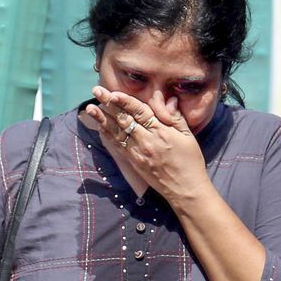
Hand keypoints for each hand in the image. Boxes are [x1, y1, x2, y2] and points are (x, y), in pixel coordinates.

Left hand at [85, 86, 210, 206]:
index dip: (125, 102)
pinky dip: (107, 135)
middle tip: (97, 91)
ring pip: (116, 132)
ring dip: (102, 119)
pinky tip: (99, 126)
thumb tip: (168, 98)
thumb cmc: (190, 161)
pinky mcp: (133, 162)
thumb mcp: (188, 135)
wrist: (184, 189)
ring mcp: (138, 153)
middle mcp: (146, 141)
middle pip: (124, 119)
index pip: (140, 112)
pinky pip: (117, 146)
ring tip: (90, 108)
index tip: (113, 93)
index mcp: (161, 131)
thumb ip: (175, 116)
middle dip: (108, 104)